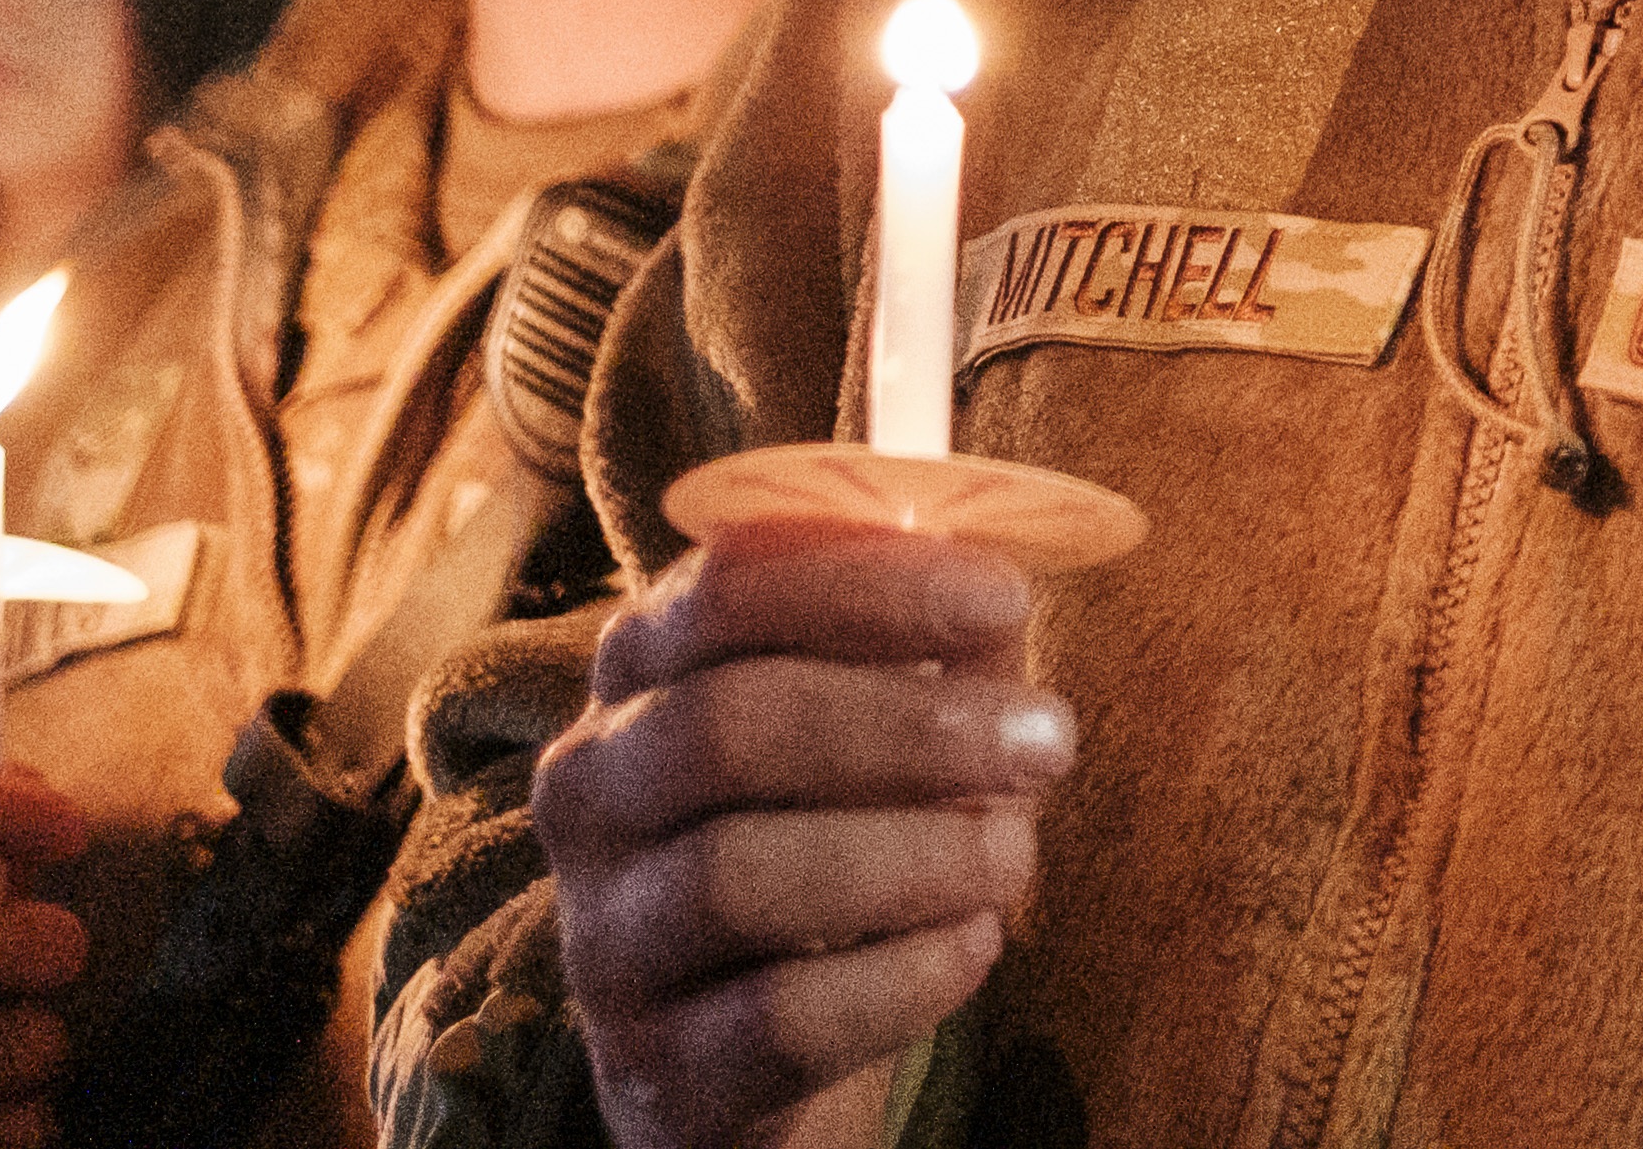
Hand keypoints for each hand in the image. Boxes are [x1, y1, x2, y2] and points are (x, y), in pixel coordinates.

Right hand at [535, 521, 1073, 1148]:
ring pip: (739, 876)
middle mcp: (593, 793)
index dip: (869, 583)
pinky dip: (902, 977)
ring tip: (1015, 854)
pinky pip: (779, 1020)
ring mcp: (605, 939)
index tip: (1005, 597)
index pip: (725, 589)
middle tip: (1050, 738)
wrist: (756, 1052)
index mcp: (641, 674)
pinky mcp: (658, 1067)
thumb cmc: (835, 837)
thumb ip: (936, 644)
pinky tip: (973, 947)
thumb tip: (1003, 574)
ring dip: (915, 854)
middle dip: (910, 726)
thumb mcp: (884, 723)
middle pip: (727, 725)